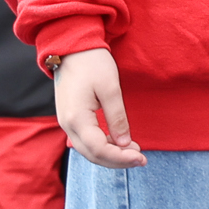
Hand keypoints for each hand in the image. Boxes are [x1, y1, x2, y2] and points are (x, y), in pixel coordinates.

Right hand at [53, 47, 143, 168]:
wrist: (71, 47)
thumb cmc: (92, 63)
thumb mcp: (110, 88)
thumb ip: (117, 118)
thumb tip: (125, 144)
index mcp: (76, 118)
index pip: (99, 149)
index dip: (121, 158)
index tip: (142, 157)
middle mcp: (67, 125)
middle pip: (92, 155)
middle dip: (117, 160)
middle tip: (141, 158)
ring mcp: (67, 122)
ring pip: (88, 150)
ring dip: (111, 154)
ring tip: (134, 151)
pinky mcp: (70, 118)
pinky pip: (86, 140)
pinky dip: (103, 145)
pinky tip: (118, 143)